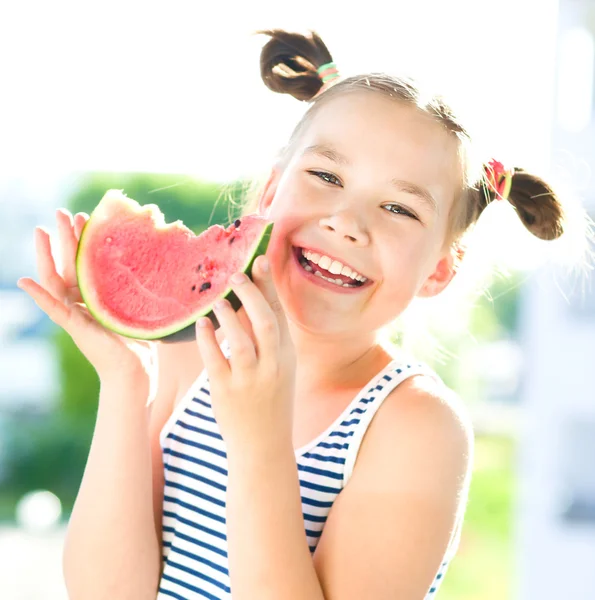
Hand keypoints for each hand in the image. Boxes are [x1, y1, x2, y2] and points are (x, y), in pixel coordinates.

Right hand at [18, 209, 155, 396]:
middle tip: (61, 211)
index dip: (83, 240)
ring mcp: (76, 315)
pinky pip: (54, 310)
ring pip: (57, 279)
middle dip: (65, 238)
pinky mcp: (76, 329)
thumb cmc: (141, 342)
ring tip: (41, 230)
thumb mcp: (139, 307)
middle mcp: (83, 303)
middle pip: (70, 264)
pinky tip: (24, 282)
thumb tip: (157, 263)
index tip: (86, 216)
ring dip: (48, 255)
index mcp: (97, 297)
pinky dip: (40, 297)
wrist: (136, 372)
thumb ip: (138, 290)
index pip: (87, 262)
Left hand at [195, 255, 295, 451]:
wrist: (263, 447)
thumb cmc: (271, 403)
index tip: (261, 260)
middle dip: (252, 294)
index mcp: (287, 358)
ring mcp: (249, 381)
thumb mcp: (281, 371)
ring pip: (241, 342)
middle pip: (265, 323)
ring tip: (217, 300)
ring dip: (228, 315)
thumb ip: (271, 341)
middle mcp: (272, 368)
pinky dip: (207, 339)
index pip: (280, 315)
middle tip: (236, 274)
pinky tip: (201, 324)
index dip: (270, 287)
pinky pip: (215, 360)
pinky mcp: (225, 393)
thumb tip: (255, 304)